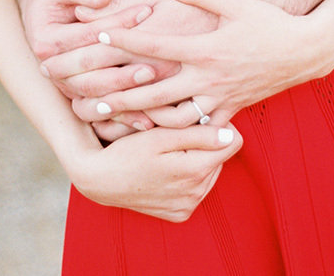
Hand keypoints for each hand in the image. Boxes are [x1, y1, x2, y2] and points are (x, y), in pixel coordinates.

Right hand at [16, 0, 165, 130]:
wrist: (39, 16)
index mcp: (46, 42)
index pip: (87, 35)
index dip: (118, 23)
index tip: (146, 11)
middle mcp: (51, 70)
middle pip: (89, 74)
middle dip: (122, 70)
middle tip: (155, 63)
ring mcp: (63, 87)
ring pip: (94, 98)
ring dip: (124, 96)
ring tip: (153, 87)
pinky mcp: (76, 97)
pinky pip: (99, 116)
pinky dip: (121, 120)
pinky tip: (147, 122)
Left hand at [67, 0, 331, 125]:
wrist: (303, 51)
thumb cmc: (267, 20)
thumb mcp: (234, 0)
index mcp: (204, 48)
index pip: (154, 47)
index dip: (123, 41)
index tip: (96, 38)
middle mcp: (207, 77)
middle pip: (153, 92)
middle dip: (118, 95)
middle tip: (87, 97)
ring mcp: (218, 98)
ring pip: (170, 118)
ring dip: (139, 119)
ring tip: (111, 118)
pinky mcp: (228, 112)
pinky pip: (194, 127)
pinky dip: (170, 130)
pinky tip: (149, 129)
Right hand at [68, 122, 242, 221]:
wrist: (100, 181)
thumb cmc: (128, 152)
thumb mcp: (161, 136)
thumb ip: (199, 135)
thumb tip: (232, 135)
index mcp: (195, 171)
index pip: (233, 142)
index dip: (217, 125)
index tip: (198, 119)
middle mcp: (197, 194)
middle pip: (220, 157)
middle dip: (205, 143)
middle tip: (176, 134)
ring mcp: (188, 206)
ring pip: (209, 172)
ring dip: (196, 158)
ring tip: (169, 151)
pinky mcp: (180, 214)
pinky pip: (197, 189)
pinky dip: (186, 176)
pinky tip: (166, 168)